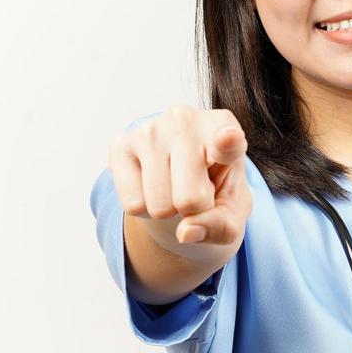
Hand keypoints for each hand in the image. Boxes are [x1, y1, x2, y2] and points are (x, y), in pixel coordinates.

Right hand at [107, 104, 251, 257]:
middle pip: (190, 199)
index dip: (227, 142)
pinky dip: (144, 210)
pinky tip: (152, 185)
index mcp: (224, 128)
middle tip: (196, 190)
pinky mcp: (120, 146)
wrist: (182, 177)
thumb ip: (220, 226)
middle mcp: (185, 120)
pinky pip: (133, 204)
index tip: (229, 139)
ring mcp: (149, 130)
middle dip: (194, 210)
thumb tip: (184, 232)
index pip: (227, 140)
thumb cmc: (216, 189)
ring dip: (168, 210)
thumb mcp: (231, 213)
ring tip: (174, 186)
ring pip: (159, 206)